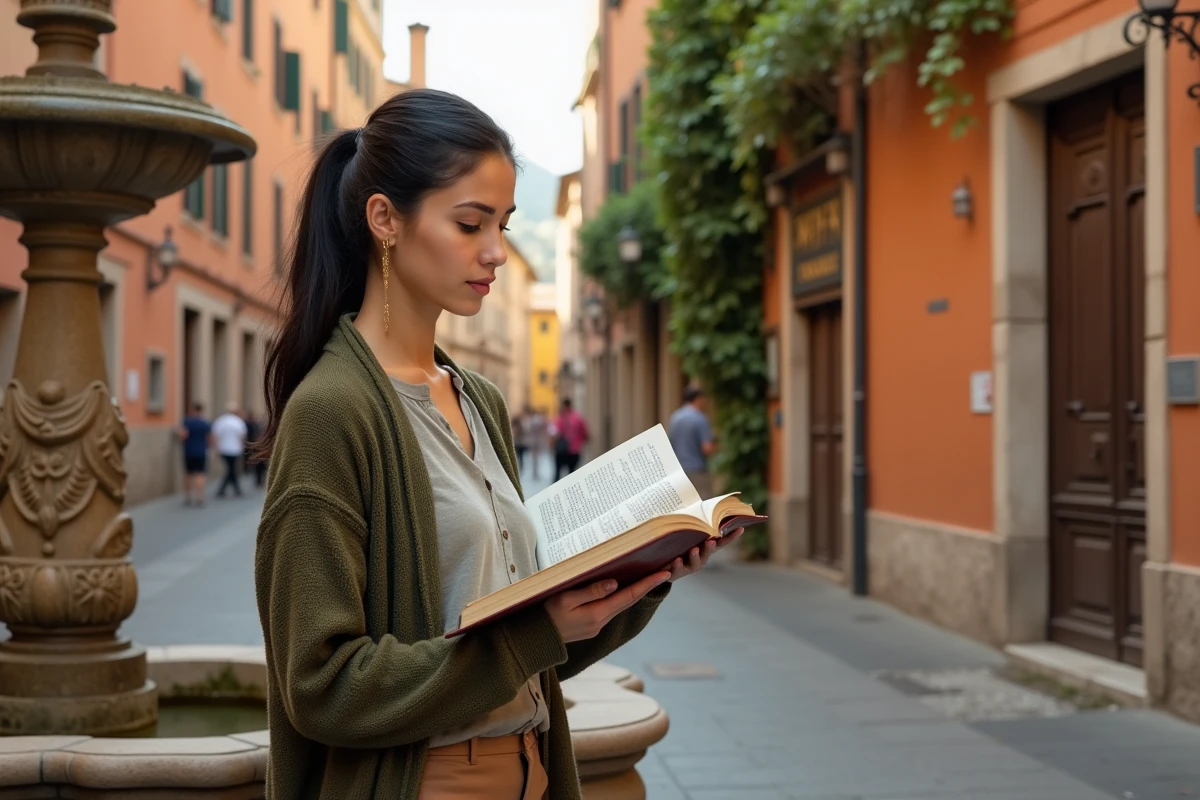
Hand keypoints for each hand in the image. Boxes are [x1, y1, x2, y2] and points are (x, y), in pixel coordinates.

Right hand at [544, 571, 670, 642]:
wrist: (535, 640)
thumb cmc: (546, 616)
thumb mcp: (565, 599)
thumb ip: (590, 591)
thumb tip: (614, 584)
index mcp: (596, 614)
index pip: (628, 596)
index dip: (647, 584)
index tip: (664, 574)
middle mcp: (600, 622)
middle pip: (629, 601)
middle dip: (647, 586)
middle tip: (664, 570)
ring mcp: (596, 626)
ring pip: (621, 605)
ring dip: (635, 592)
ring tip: (649, 577)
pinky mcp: (590, 626)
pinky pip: (611, 608)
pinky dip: (621, 597)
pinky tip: (624, 588)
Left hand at [666, 527, 743, 581]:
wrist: (663, 565)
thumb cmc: (678, 544)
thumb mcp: (685, 533)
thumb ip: (692, 523)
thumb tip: (697, 503)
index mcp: (705, 547)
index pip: (720, 542)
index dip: (731, 536)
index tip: (740, 528)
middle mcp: (700, 558)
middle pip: (707, 553)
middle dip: (709, 547)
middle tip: (711, 541)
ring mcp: (688, 566)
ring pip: (694, 563)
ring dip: (695, 556)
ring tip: (693, 550)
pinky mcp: (675, 573)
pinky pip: (675, 571)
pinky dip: (675, 567)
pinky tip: (674, 563)